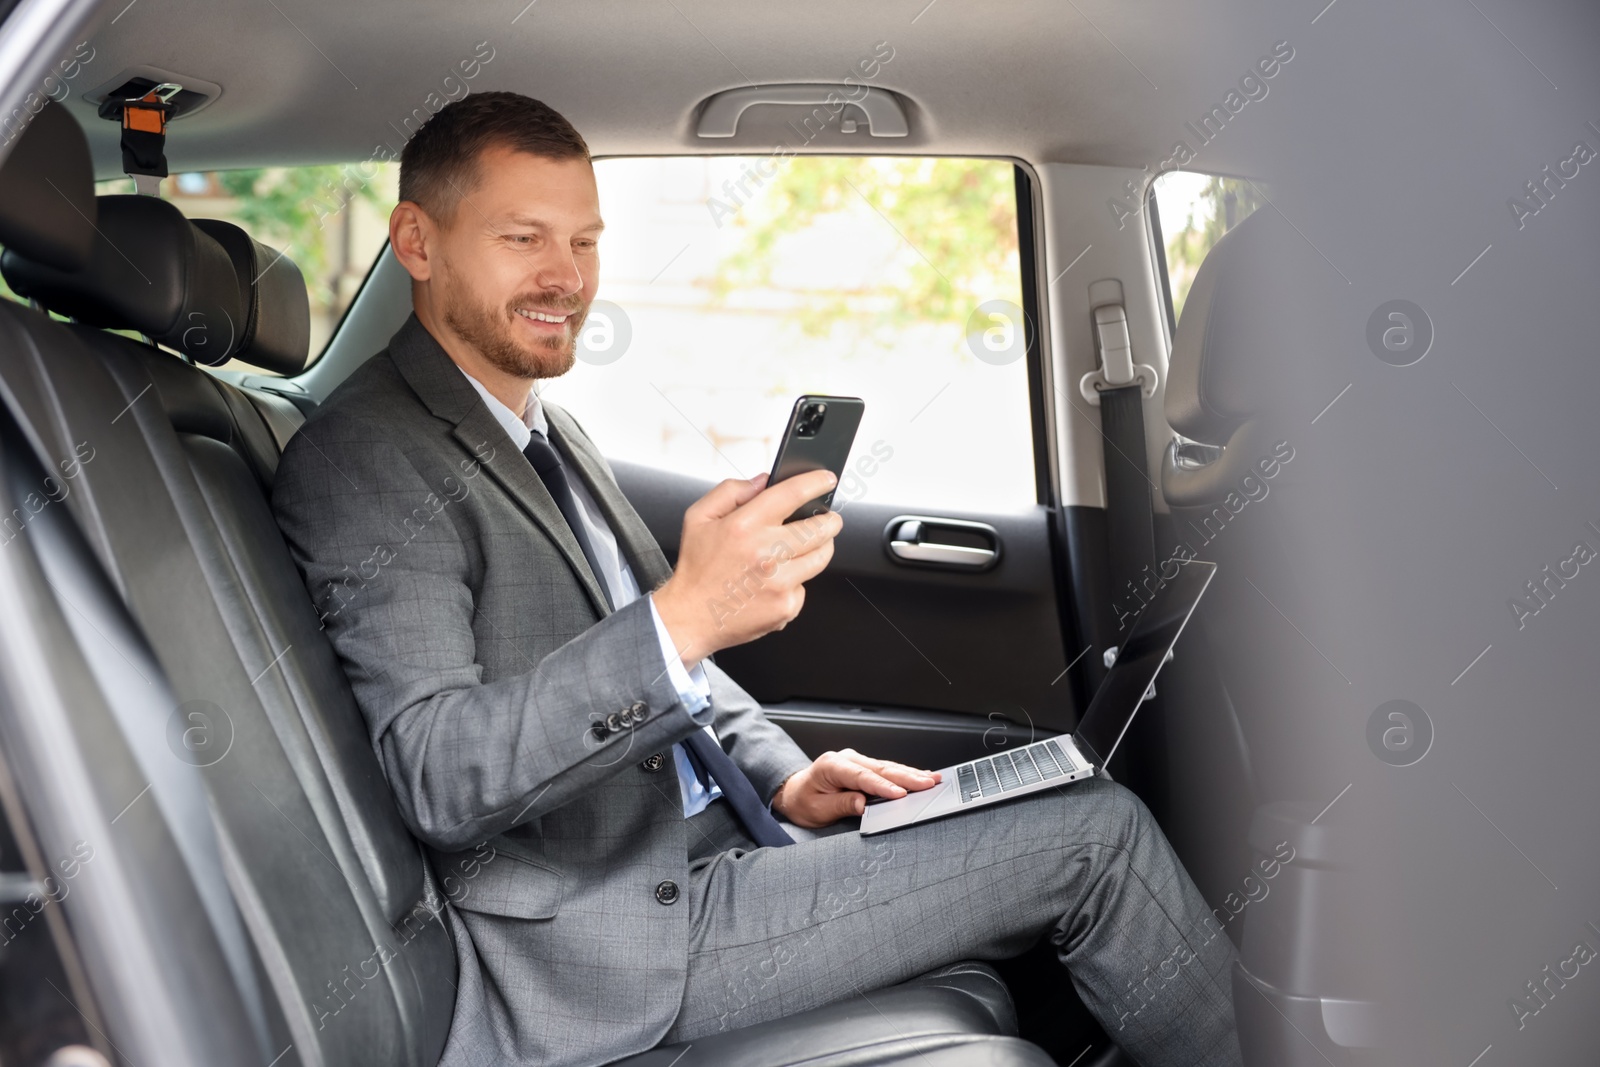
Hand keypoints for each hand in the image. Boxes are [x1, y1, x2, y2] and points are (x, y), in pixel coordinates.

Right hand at [652, 470, 842, 665]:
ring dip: (821, 547)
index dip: (816, 482)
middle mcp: (765, 554)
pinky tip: (777, 581)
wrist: (690, 617)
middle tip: (828, 519)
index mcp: (744, 526)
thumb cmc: (696, 569)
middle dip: (830, 520)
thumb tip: (763, 481)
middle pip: (819, 528)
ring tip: (806, 547)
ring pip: (821, 557)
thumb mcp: (699, 518)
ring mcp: (779, 582)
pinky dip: (796, 581)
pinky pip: (805, 587)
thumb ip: (731, 491)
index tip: (827, 480)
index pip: (792, 494)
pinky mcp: (785, 607)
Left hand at [770, 749, 942, 827]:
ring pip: (887, 767)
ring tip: (932, 778)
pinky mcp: (863, 767)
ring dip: (910, 774)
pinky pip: (885, 770)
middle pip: (880, 769)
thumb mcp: (818, 809)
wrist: (794, 793)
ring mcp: (856, 761)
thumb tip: (862, 803)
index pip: (862, 776)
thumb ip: (841, 804)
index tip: (900, 794)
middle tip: (928, 783)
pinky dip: (903, 774)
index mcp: (832, 766)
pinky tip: (920, 775)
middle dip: (907, 777)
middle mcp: (846, 759)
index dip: (882, 786)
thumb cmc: (804, 801)